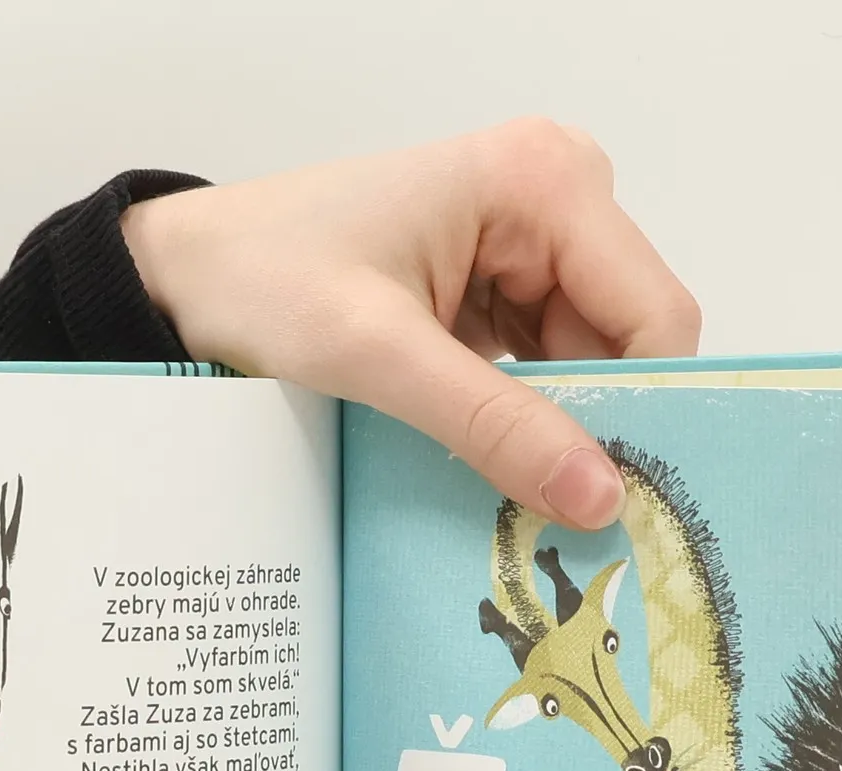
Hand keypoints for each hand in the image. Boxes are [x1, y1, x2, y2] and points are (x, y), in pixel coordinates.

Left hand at [123, 120, 701, 530]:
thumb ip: (495, 425)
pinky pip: (544, 373)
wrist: (186, 276)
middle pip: (627, 344)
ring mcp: (527, 246)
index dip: (647, 410)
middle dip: (598, 428)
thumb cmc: (264, 279)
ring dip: (557, 435)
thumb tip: (599, 498)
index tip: (614, 502)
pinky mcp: (497, 290)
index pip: (655, 316)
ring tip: (513, 495)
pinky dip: (525, 425)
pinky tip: (493, 466)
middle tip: (559, 518)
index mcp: (544, 181)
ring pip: (590, 369)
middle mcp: (554, 199)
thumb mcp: (379, 357)